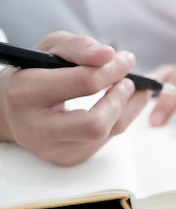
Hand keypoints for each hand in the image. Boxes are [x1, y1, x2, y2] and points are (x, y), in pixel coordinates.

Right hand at [0, 31, 151, 165]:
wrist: (11, 108)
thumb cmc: (33, 74)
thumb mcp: (51, 49)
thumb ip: (79, 47)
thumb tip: (109, 54)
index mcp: (26, 92)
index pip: (84, 83)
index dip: (113, 70)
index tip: (126, 60)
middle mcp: (35, 127)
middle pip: (96, 123)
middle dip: (120, 99)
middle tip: (128, 82)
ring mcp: (52, 148)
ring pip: (107, 133)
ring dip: (126, 108)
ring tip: (126, 89)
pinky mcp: (67, 158)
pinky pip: (104, 141)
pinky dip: (116, 120)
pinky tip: (113, 106)